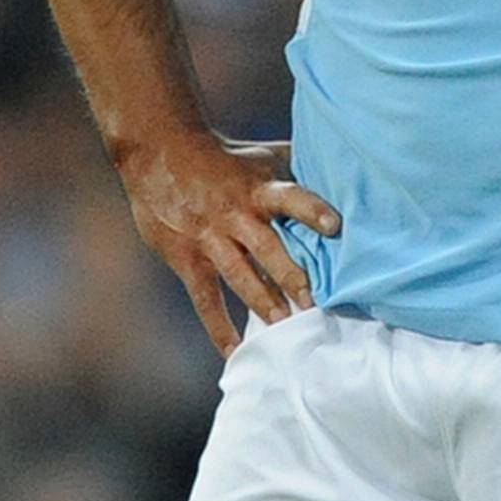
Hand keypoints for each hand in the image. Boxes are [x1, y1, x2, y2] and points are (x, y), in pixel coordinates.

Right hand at [116, 134, 342, 354]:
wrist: (160, 151)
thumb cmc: (224, 157)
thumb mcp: (262, 156)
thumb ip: (296, 168)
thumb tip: (341, 171)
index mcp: (259, 188)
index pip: (290, 197)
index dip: (311, 209)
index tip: (334, 225)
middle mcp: (236, 214)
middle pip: (267, 247)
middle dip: (291, 274)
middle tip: (314, 302)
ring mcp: (210, 238)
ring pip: (239, 274)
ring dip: (261, 301)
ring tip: (284, 325)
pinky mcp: (187, 258)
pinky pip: (205, 298)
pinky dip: (219, 326)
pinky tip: (234, 349)